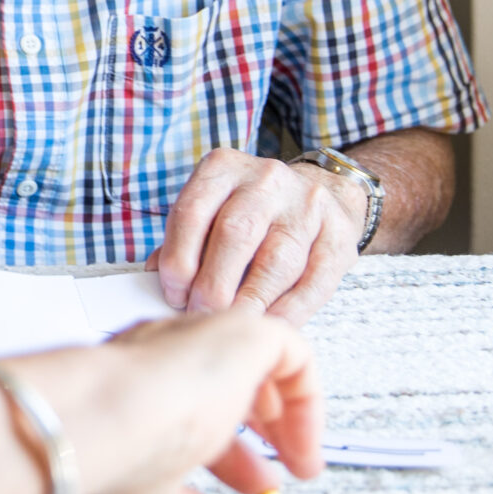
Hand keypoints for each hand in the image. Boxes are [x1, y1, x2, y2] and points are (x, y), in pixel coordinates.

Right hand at [73, 308, 323, 493]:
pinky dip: (305, 395)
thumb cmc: (107, 456)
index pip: (198, 408)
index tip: (253, 486)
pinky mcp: (242, 331)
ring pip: (263, 360)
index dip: (233, 454)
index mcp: (140, 386)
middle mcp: (170, 355)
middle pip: (232, 385)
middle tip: (277, 478)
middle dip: (264, 435)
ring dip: (289, 413)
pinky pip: (291, 350)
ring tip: (304, 458)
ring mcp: (205, 339)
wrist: (98, 416)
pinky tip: (303, 437)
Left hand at [149, 148, 363, 323]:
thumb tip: (154, 281)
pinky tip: (270, 325)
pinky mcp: (338, 234)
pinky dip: (289, 310)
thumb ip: (184, 241)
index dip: (178, 258)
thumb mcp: (213, 208)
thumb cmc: (254, 211)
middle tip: (201, 314)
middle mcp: (267, 179)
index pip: (192, 211)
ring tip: (232, 324)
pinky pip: (313, 281)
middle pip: (235, 234)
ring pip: (276, 261)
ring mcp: (307, 205)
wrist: (323, 191)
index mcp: (224, 168)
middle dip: (213, 284)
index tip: (173, 293)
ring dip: (250, 301)